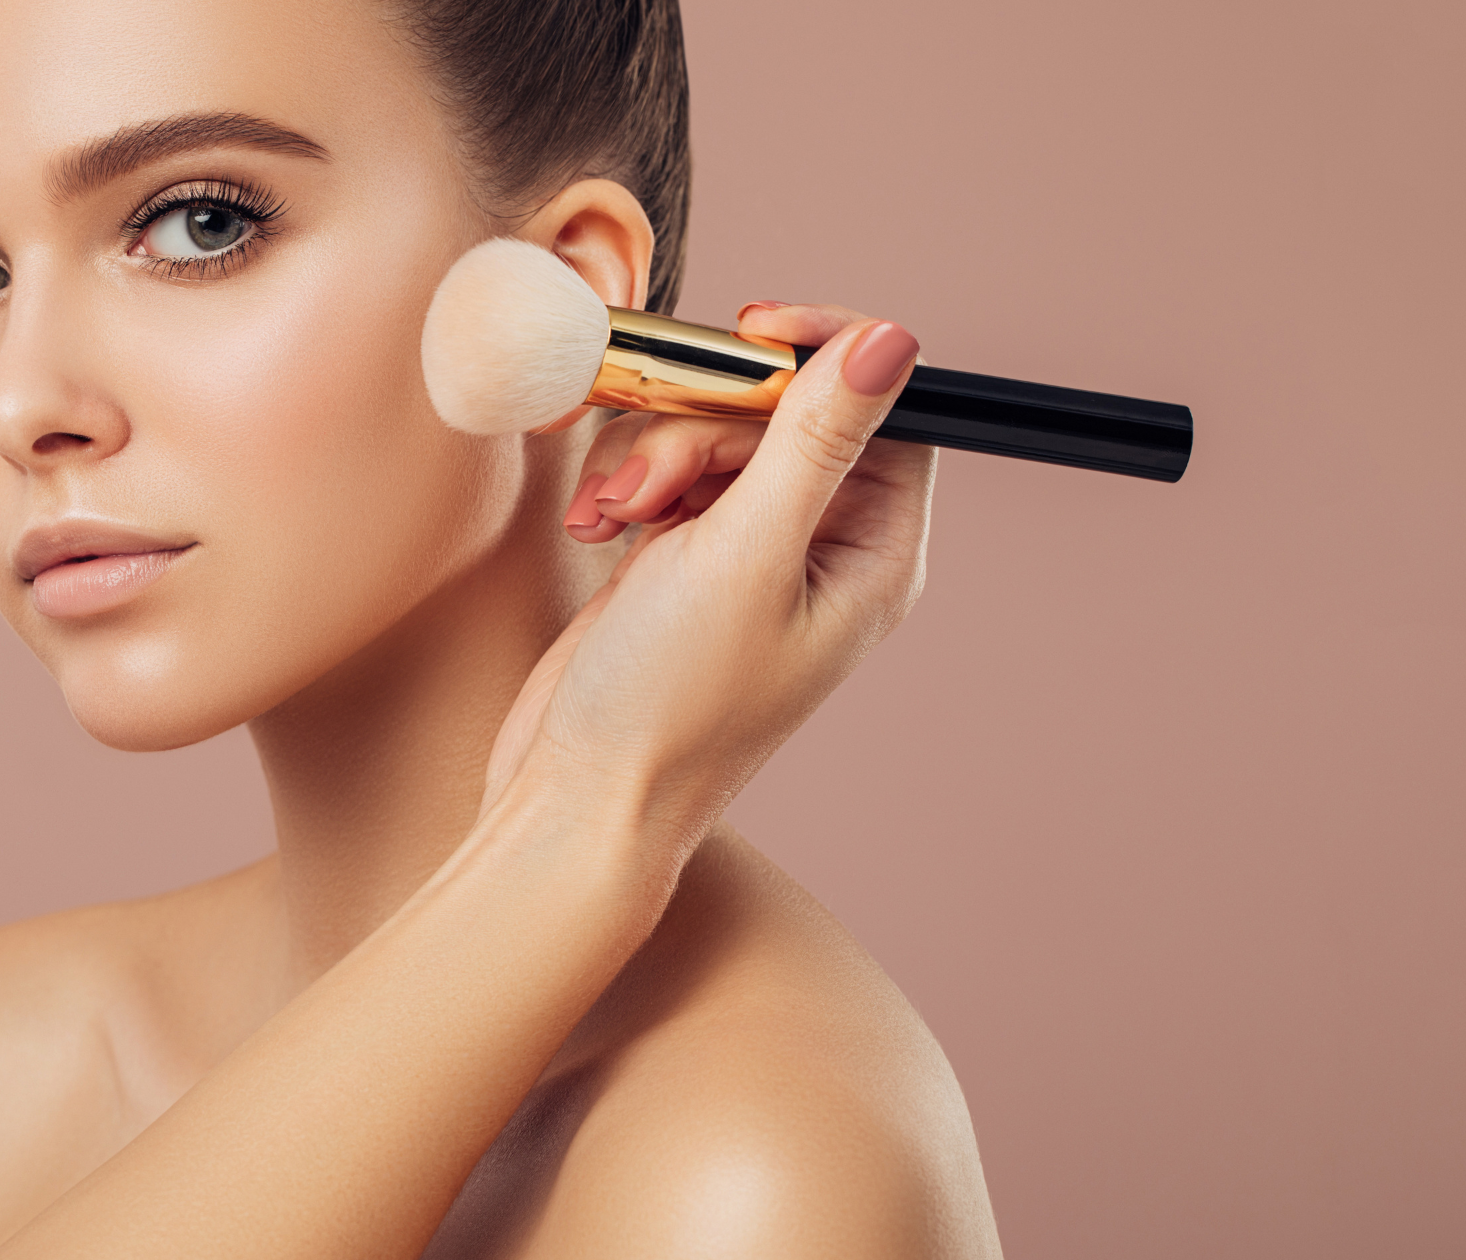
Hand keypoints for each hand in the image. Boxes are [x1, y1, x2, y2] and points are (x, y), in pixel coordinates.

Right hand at [480, 304, 935, 868]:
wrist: (574, 794)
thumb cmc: (668, 705)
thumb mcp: (744, 556)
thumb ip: (813, 442)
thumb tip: (891, 342)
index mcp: (872, 557)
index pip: (885, 411)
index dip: (823, 361)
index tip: (752, 336)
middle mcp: (821, 553)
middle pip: (781, 417)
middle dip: (701, 429)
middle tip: (654, 485)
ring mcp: (748, 557)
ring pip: (712, 438)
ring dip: (651, 457)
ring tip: (615, 519)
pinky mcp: (682, 562)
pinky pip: (664, 475)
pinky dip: (626, 486)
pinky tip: (600, 529)